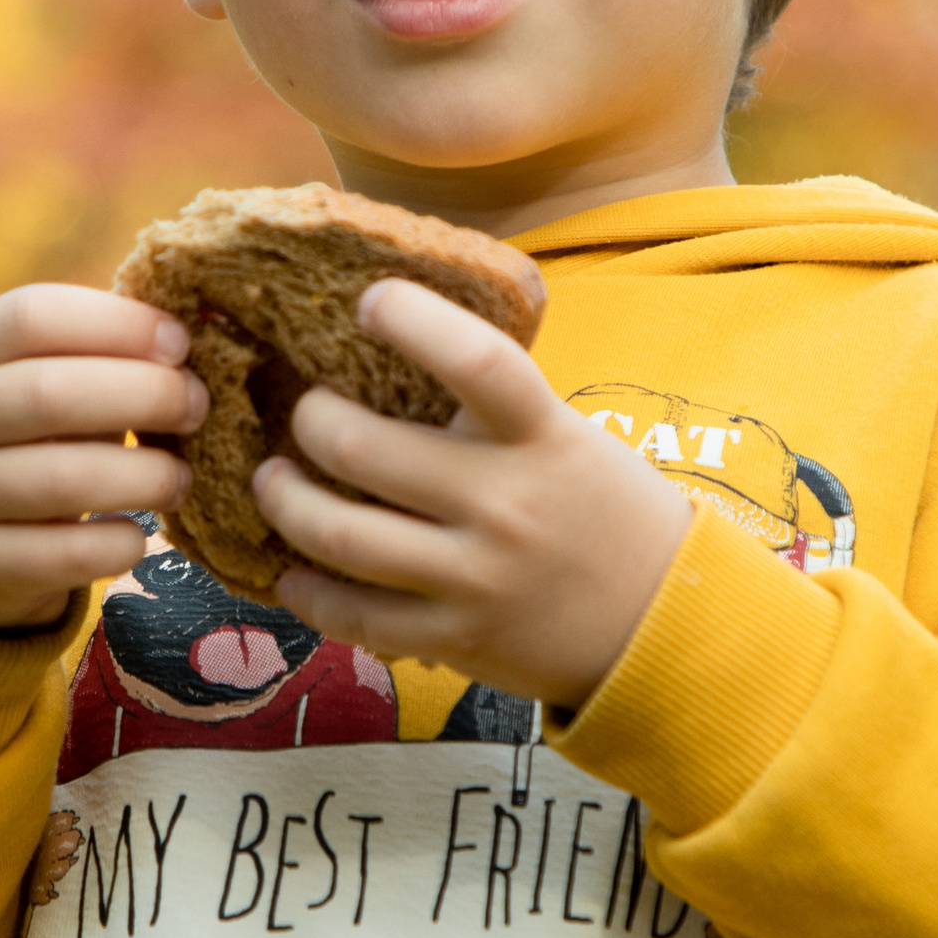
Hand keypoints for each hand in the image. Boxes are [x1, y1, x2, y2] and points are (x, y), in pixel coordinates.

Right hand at [0, 286, 206, 633]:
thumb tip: (201, 339)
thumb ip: (103, 356)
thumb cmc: (31, 439)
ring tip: (179, 480)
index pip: (32, 316)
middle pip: (49, 392)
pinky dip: (117, 544)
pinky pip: (62, 554)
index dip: (117, 324)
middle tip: (198, 409)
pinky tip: (136, 535)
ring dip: (144, 477)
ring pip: (61, 480)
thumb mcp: (43, 382)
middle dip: (145, 396)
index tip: (180, 345)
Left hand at [257, 277, 691, 710]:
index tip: (370, 300)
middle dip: (310, 421)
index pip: (476, 362)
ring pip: (341, 534)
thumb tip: (396, 348)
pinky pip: (358, 615)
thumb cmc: (603, 509)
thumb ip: (494, 406)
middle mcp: (505, 504)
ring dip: (286, 501)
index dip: (414, 321)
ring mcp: (477, 576)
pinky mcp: (458, 638)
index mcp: (541, 438)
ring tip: (273, 482)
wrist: (664, 622)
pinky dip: (309, 593)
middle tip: (304, 413)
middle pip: (363, 448)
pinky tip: (294, 575)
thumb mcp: (567, 437)